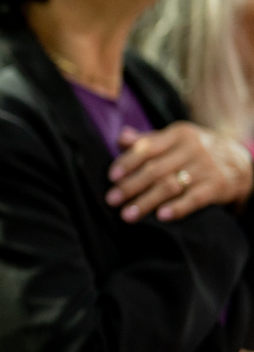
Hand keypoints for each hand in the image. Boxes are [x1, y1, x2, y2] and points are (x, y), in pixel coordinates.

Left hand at [106, 123, 252, 221]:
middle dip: (130, 186)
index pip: (148, 148)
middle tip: (111, 200)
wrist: (241, 161)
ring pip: (171, 185)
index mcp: (178, 134)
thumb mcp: (175, 140)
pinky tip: (161, 217)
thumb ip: (147, 140)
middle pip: (155, 169)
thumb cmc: (195, 151)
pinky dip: (177, 208)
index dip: (128, 162)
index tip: (111, 177)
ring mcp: (206, 167)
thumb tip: (121, 138)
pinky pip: (195, 198)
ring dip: (146, 202)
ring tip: (127, 215)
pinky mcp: (218, 186)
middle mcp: (192, 149)